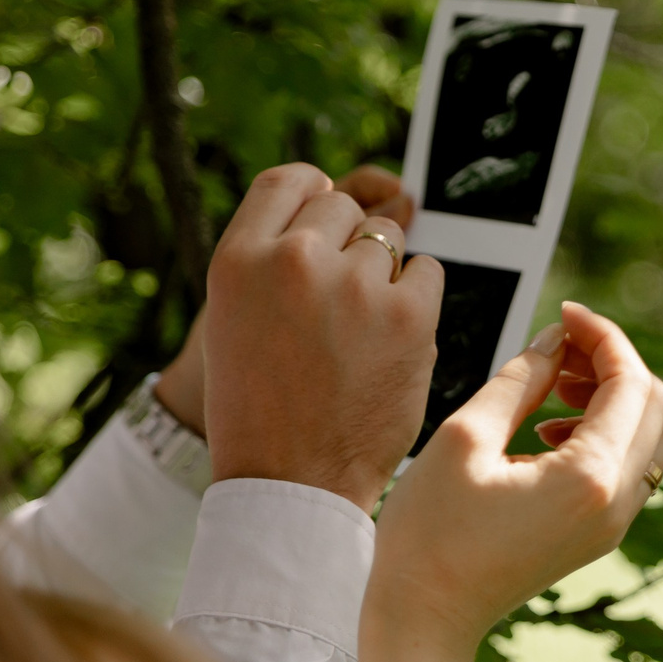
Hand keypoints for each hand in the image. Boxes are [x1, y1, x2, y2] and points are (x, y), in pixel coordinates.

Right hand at [155, 167, 414, 436]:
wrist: (291, 481)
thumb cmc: (261, 405)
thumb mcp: (234, 318)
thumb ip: (272, 259)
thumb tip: (328, 201)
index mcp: (238, 259)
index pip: (289, 180)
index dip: (314, 194)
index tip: (324, 219)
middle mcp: (293, 260)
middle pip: (345, 209)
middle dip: (349, 244)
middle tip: (339, 304)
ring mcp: (354, 285)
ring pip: (390, 239)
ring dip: (383, 274)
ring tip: (359, 331)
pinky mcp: (410, 316)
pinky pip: (429, 272)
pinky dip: (418, 299)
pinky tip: (393, 339)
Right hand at [363, 301, 662, 661]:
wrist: (427, 618)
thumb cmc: (430, 533)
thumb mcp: (465, 437)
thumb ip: (520, 379)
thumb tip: (557, 338)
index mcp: (590, 477)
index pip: (632, 382)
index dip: (603, 336)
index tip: (565, 313)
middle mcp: (618, 502)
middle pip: (655, 404)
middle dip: (612, 363)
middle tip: (556, 349)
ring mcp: (615, 522)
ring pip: (651, 435)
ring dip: (613, 397)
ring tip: (551, 387)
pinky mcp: (602, 533)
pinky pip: (631, 466)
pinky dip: (606, 432)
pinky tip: (547, 429)